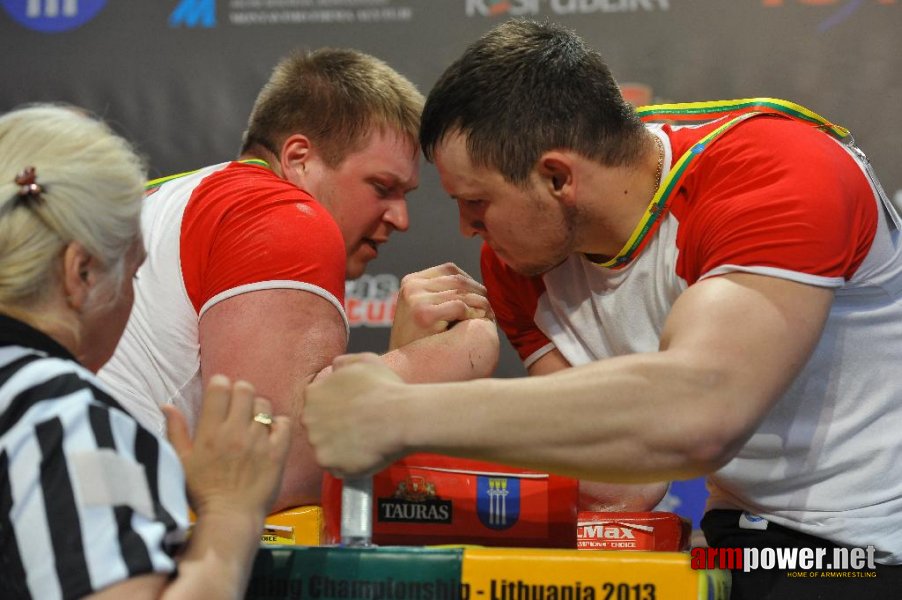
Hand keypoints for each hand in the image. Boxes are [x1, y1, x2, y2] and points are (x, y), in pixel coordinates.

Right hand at [163, 375, 290, 518]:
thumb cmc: (201, 491)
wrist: (229, 517)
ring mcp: (258, 441)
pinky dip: (279, 424)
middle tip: (238, 405)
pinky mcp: (277, 452)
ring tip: (253, 421)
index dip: (221, 385)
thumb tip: (167, 405)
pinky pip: (284, 423)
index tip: (221, 393)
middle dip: (241, 392)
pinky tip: (271, 433)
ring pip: (264, 405)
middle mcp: (235, 432)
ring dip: (259, 409)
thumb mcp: (180, 461)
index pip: (219, 388)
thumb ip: (175, 431)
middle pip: (245, 389)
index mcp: (210, 432)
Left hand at [303, 353, 405, 477]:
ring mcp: (316, 442)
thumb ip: (344, 363)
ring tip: (363, 443)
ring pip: (325, 449)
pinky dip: (348, 464)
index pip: (316, 404)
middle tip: (358, 429)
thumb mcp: (364, 361)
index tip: (351, 412)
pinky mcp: (327, 463)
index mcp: (313, 394)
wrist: (400, 417)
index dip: (335, 409)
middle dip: (333, 429)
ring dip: (340, 448)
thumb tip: (335, 367)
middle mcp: (308, 418)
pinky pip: (335, 467)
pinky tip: (364, 455)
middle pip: (317, 428)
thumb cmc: (384, 388)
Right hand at [389, 262, 493, 349]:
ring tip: (488, 316)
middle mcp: (412, 286)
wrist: (403, 368)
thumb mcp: (424, 309)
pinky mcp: (424, 314)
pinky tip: (476, 323)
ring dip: (480, 304)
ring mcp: (416, 299)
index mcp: (410, 281)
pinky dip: (472, 313)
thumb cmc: (419, 342)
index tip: (481, 296)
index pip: (449, 269)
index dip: (470, 281)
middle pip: (458, 280)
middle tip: (489, 308)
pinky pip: (460, 306)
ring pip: (461, 292)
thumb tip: (478, 288)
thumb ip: (441, 294)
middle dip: (478, 293)